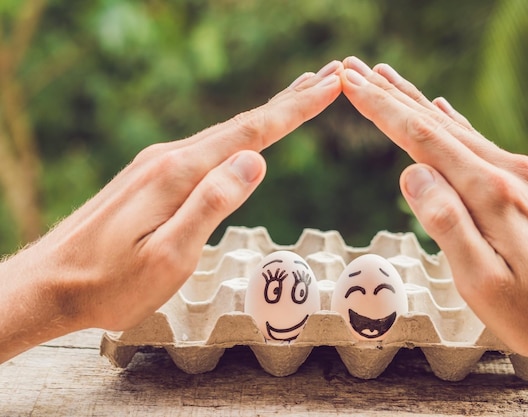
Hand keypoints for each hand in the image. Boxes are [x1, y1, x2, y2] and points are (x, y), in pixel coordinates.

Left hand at [0, 60, 342, 361]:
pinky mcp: (149, 177)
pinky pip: (205, 148)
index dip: (295, 109)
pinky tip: (242, 139)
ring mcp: (156, 165)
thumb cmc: (112, 283)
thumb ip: (212, 204)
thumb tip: (256, 159)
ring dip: (264, 115)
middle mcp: (168, 158)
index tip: (330, 85)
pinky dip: (236, 136)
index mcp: (178, 173)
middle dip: (288, 101)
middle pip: (240, 124)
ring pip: (223, 134)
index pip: (251, 133)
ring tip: (296, 98)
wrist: (51, 284)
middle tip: (327, 77)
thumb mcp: (169, 255)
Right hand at [340, 56, 527, 410]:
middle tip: (357, 71)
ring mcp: (527, 177)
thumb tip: (411, 171)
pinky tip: (444, 110)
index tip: (353, 84)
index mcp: (493, 195)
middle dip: (392, 97)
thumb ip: (448, 224)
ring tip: (389, 82)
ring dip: (418, 105)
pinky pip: (483, 144)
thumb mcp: (484, 284)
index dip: (383, 110)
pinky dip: (455, 124)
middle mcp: (512, 173)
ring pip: (460, 131)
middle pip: (438, 126)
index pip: (423, 140)